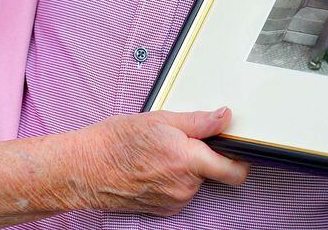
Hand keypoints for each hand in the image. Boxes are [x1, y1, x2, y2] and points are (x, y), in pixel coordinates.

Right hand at [72, 108, 249, 215]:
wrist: (86, 168)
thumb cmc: (116, 142)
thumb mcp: (160, 119)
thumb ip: (199, 121)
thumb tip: (224, 117)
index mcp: (187, 160)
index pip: (233, 169)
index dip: (240, 157)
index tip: (237, 146)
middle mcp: (184, 186)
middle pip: (213, 172)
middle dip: (204, 156)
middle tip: (182, 139)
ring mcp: (174, 201)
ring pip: (195, 181)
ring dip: (187, 167)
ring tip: (161, 152)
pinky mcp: (164, 210)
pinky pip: (181, 192)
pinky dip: (174, 179)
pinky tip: (154, 167)